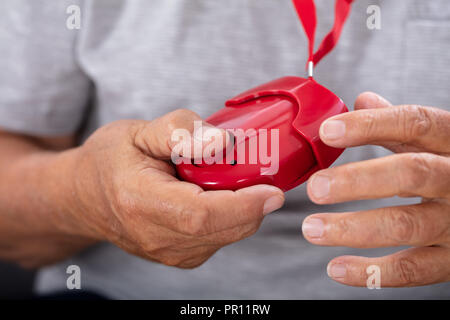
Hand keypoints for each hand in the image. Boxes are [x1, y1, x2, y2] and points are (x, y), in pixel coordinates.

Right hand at [68, 110, 284, 268]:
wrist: (85, 196)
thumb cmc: (110, 160)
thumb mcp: (139, 131)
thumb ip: (181, 131)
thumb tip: (223, 142)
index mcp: (140, 202)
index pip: (201, 215)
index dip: (243, 204)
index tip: (273, 189)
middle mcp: (155, 238)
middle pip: (223, 228)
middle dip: (252, 202)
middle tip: (261, 172)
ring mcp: (168, 254)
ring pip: (227, 235)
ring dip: (243, 209)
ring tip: (230, 179)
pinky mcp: (180, 257)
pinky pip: (220, 238)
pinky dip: (231, 216)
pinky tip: (217, 195)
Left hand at [302, 92, 449, 286]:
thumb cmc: (449, 168)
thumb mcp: (434, 142)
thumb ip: (400, 125)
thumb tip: (363, 100)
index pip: (415, 124)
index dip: (370, 126)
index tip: (327, 132)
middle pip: (411, 174)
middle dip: (358, 180)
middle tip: (315, 188)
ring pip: (407, 225)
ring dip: (353, 228)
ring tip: (311, 229)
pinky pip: (413, 269)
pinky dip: (372, 272)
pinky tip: (336, 268)